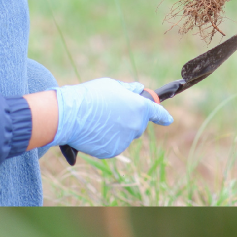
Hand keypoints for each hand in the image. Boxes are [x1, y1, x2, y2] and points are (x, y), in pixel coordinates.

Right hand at [49, 78, 171, 160]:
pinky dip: (106, 139)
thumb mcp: (111, 85)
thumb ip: (128, 89)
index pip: (156, 112)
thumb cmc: (89, 96)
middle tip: (111, 112)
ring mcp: (125, 140)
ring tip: (97, 120)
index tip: (168, 120)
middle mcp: (136, 125)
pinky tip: (93, 131)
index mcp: (139, 107)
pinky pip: (113, 144)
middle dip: (130, 119)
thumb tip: (139, 89)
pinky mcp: (113, 150)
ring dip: (116, 130)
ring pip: (125, 135)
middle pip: (138, 124)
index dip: (162, 116)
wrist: (68, 115)